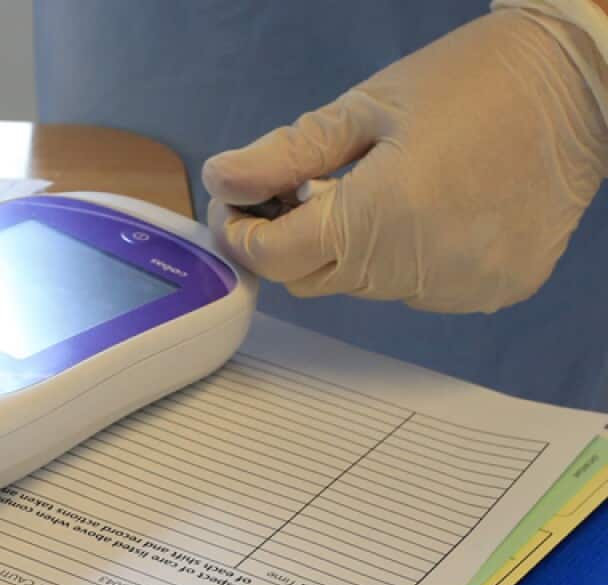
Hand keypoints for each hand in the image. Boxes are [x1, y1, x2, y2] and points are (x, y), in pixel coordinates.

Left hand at [203, 8, 607, 312]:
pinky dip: (404, 259)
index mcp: (378, 218)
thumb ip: (284, 155)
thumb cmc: (471, 83)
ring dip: (351, 249)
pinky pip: (418, 289)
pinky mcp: (491, 291)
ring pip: (363, 287)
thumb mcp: (363, 109)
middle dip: (290, 239)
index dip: (242, 231)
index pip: (273, 257)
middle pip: (312, 279)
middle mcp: (416, 269)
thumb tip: (224, 179)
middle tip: (297, 188)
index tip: (238, 202)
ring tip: (377, 187)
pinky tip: (426, 210)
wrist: (581, 84)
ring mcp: (458, 288)